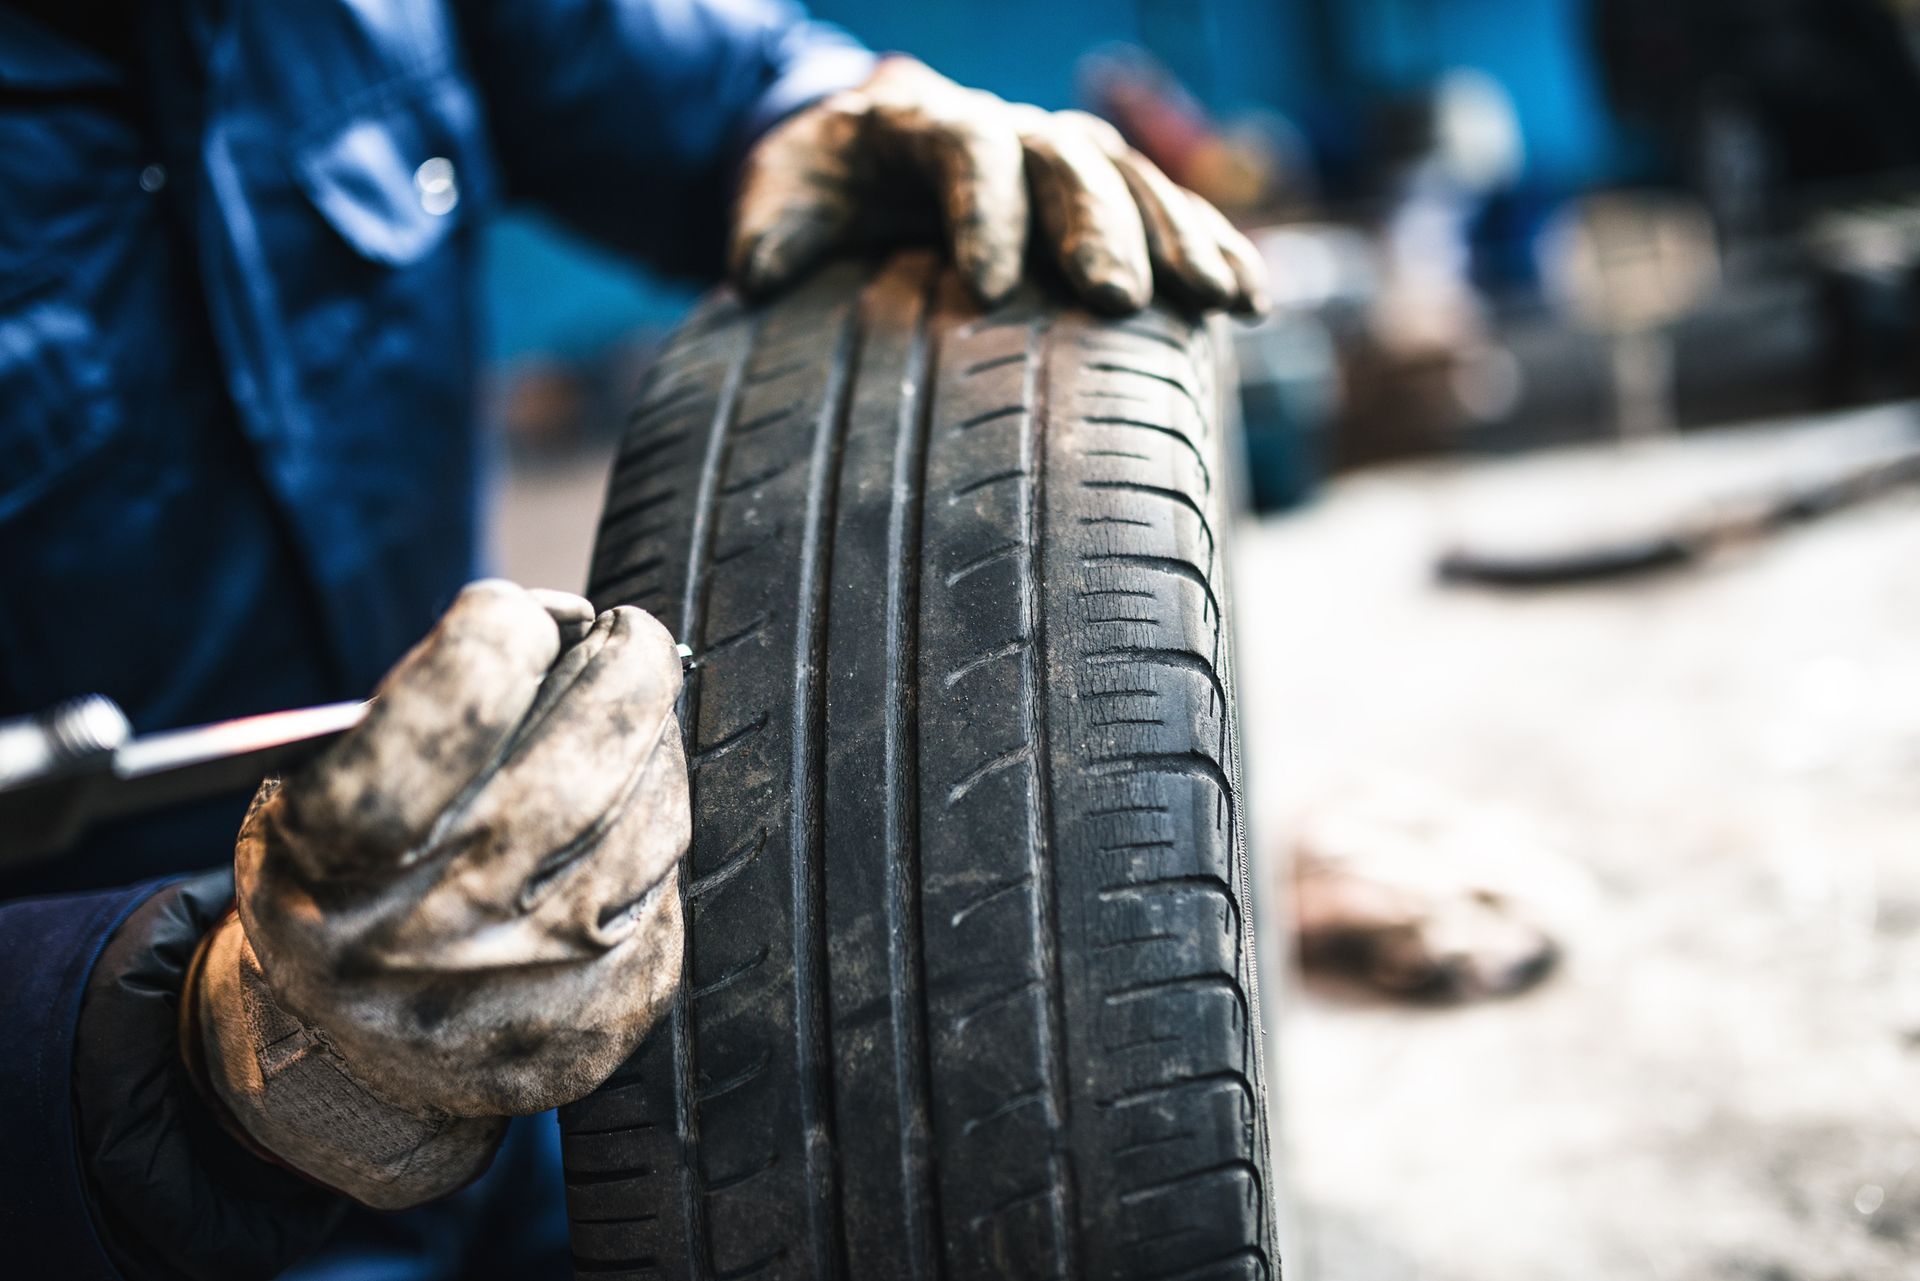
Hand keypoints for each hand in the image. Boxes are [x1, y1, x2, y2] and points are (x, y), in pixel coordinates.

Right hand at [184, 581, 688, 1208]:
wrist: (350, 1059)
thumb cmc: (343, 881)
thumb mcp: (314, 782)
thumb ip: (423, 697)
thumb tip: (563, 621)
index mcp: (339, 849)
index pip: (465, 690)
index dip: (506, 626)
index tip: (515, 616)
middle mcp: (441, 919)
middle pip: (590, 742)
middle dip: (626, 662)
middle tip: (626, 637)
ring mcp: (534, 976)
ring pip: (654, 806)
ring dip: (650, 748)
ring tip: (617, 734)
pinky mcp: (607, 1011)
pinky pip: (671, 882)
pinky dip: (654, 833)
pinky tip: (619, 826)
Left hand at [730, 57, 1267, 315]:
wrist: (866, 155)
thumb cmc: (823, 184)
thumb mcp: (781, 190)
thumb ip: (770, 222)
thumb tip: (758, 267)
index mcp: (928, 121)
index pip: (966, 147)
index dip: (980, 209)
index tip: (983, 286)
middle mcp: (1010, 128)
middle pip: (1067, 160)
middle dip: (1095, 227)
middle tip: (1112, 300)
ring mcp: (1063, 157)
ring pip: (1133, 178)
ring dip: (1180, 236)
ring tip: (1218, 299)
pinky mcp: (1102, 195)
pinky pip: (1168, 209)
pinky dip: (1210, 245)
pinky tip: (1248, 299)